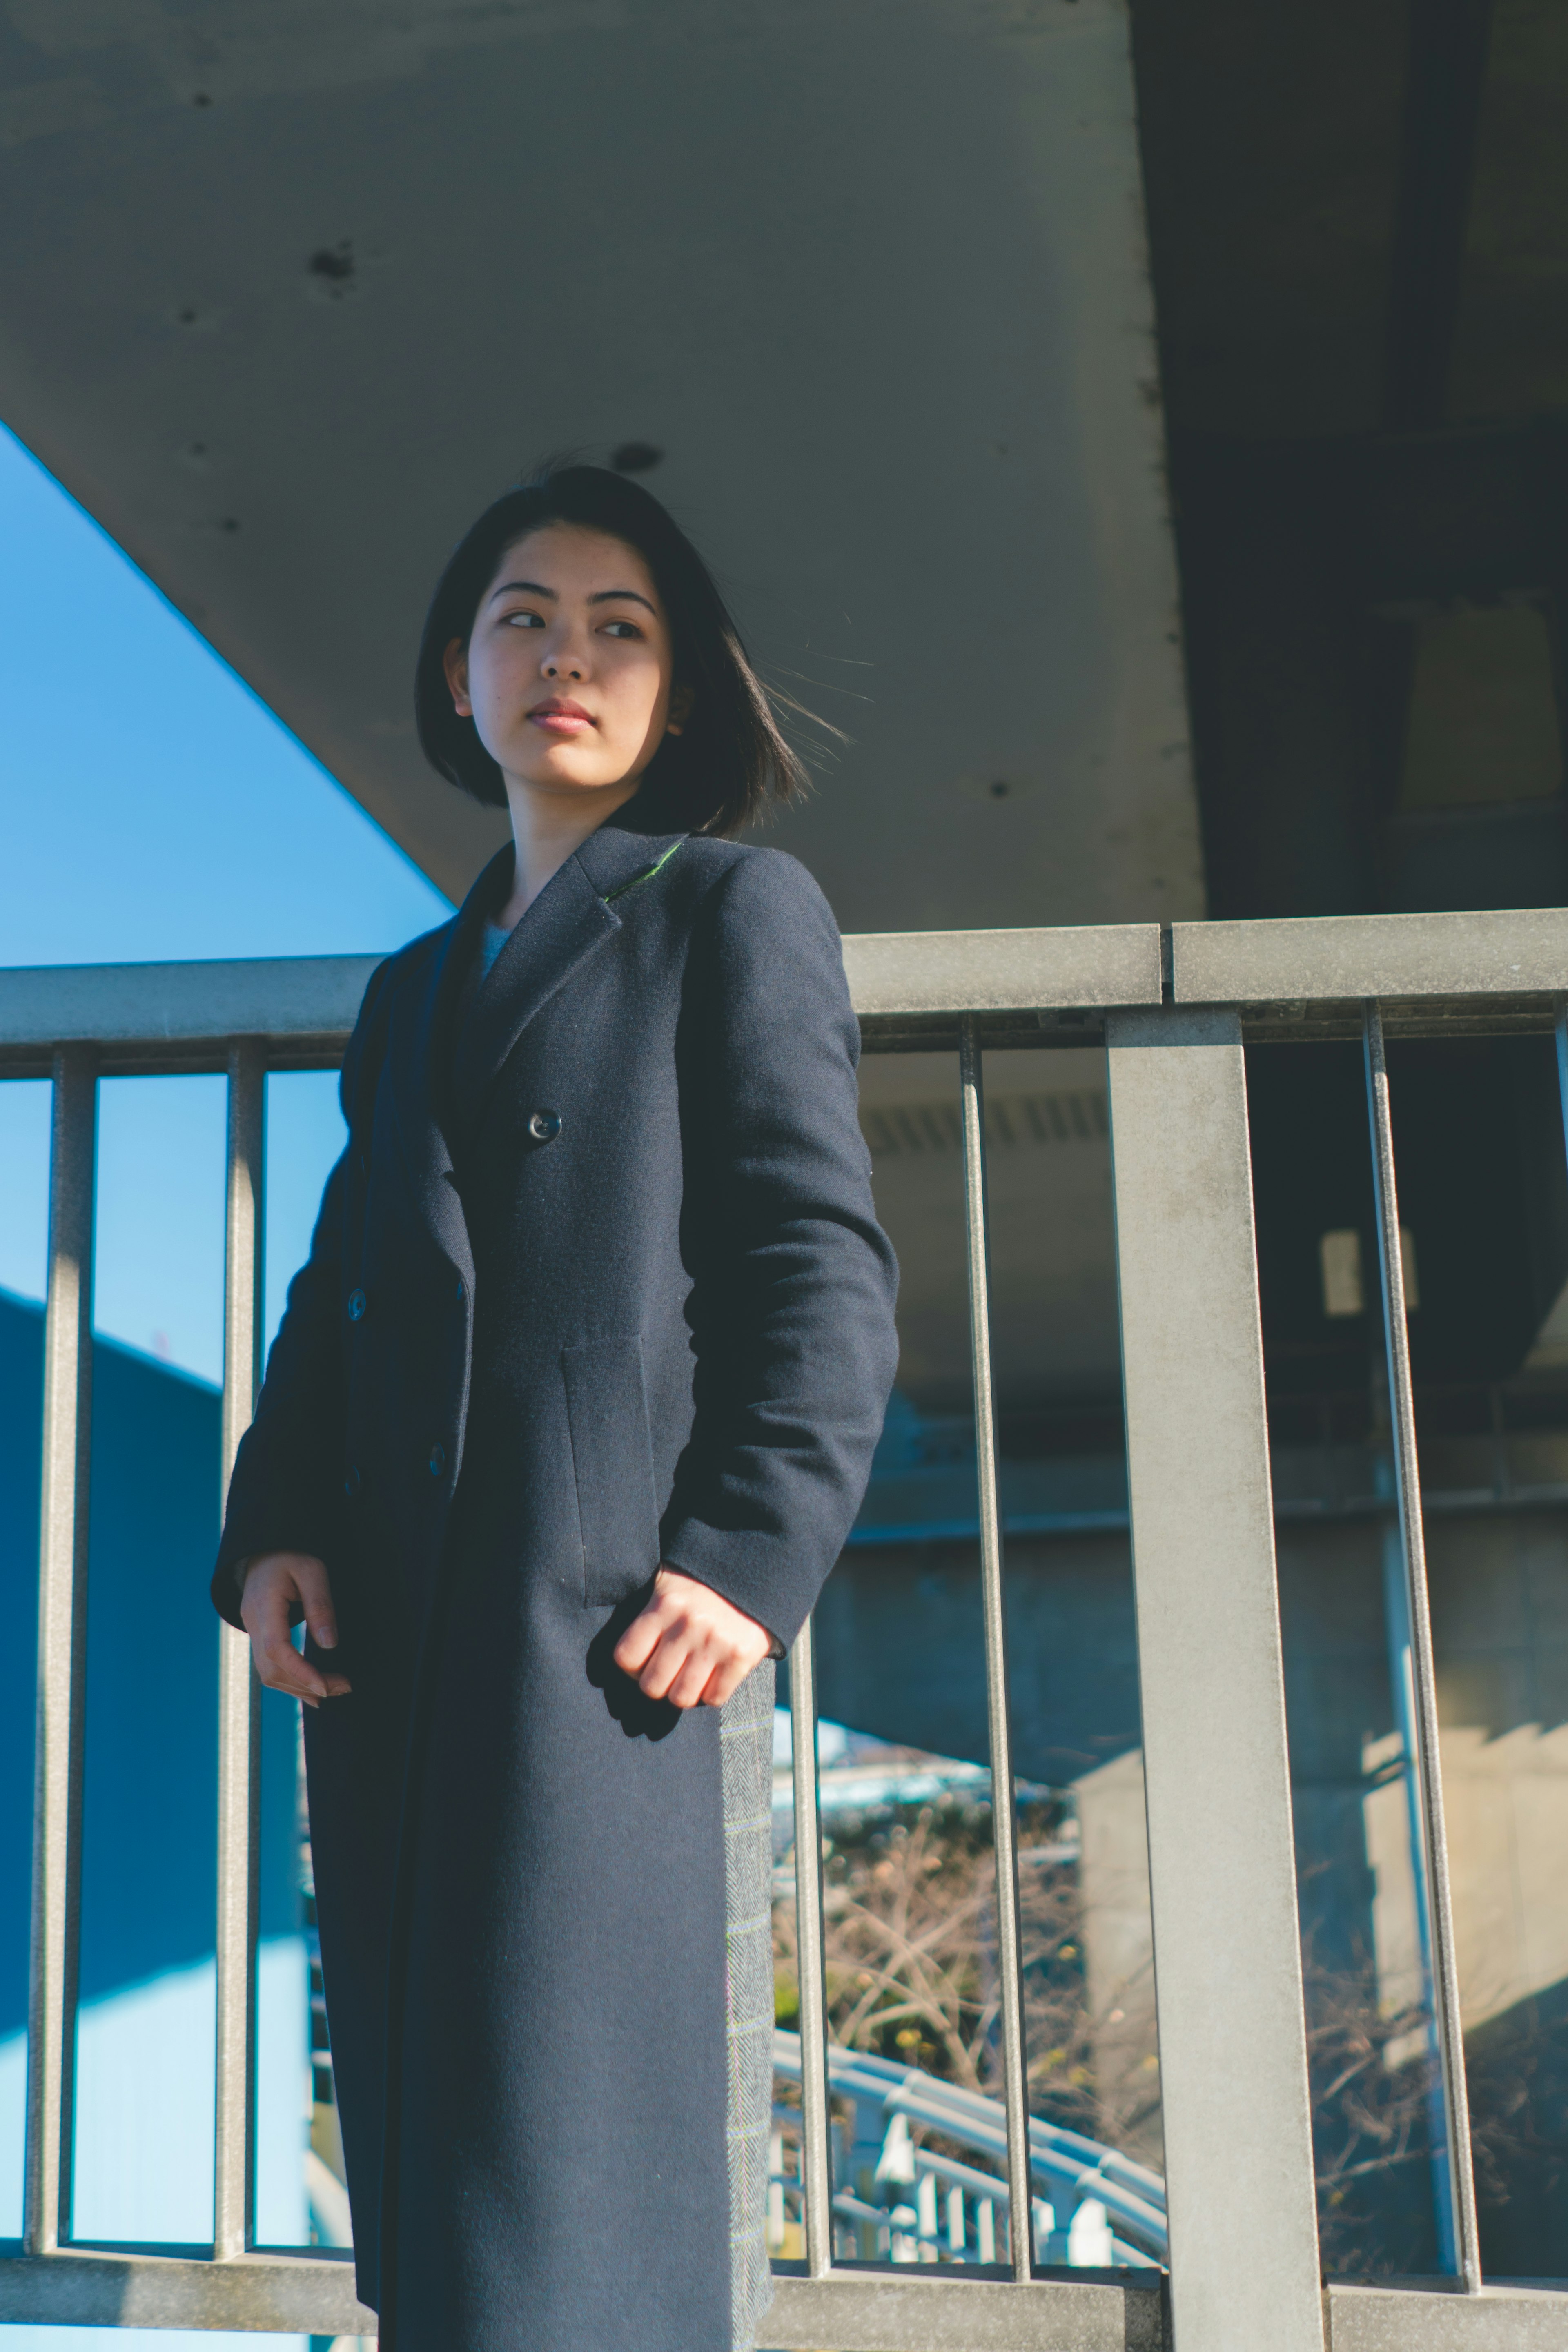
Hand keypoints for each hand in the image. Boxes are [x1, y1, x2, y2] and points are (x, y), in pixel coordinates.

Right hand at [240, 1552, 351, 1708]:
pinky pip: (269, 1666)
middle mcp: (253, 1623)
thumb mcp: (312, 1570)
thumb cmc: (291, 1555)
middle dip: (306, 1684)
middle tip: (343, 1687)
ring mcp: (252, 1631)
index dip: (299, 1671)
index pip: (276, 1648)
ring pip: (268, 1673)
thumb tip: (329, 1645)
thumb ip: (320, 1606)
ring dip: (299, 1687)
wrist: (264, 1549)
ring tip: (333, 1690)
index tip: (325, 1686)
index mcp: (263, 1605)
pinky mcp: (259, 1635)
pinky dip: (290, 1680)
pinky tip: (311, 1686)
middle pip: (272, 1669)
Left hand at [613, 1566, 771, 1709]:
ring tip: (689, 1677)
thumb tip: (628, 1657)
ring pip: (681, 1698)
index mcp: (664, 1604)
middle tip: (667, 1673)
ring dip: (683, 1693)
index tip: (643, 1663)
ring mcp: (715, 1642)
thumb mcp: (667, 1584)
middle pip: (652, 1685)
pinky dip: (711, 1694)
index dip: (632, 1667)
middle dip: (658, 1684)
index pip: (627, 1657)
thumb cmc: (700, 1583)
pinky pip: (715, 1698)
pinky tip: (713, 1677)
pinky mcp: (741, 1656)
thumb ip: (649, 1614)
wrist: (752, 1570)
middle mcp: (688, 1625)